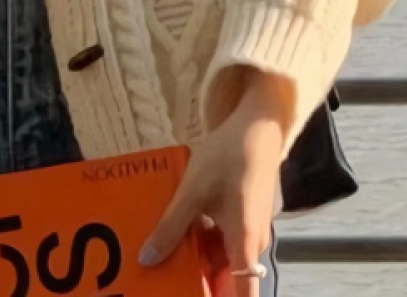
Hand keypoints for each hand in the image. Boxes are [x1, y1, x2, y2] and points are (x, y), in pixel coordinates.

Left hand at [139, 73, 290, 296]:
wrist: (258, 126)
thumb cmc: (228, 158)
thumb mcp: (193, 191)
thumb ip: (171, 226)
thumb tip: (148, 260)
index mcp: (243, 244)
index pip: (242, 295)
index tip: (190, 295)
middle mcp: (251, 244)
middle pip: (225, 276)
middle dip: (196, 279)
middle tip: (162, 275)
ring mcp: (248, 228)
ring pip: (221, 255)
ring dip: (196, 256)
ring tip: (161, 255)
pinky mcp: (243, 214)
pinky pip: (222, 238)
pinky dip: (202, 237)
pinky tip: (176, 228)